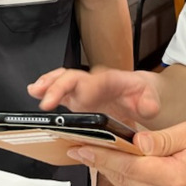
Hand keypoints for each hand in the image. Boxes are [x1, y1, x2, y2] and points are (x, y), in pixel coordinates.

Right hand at [28, 67, 160, 122]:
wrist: (139, 93)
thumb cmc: (142, 95)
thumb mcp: (151, 100)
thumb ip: (149, 104)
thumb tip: (147, 108)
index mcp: (111, 81)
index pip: (97, 81)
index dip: (85, 87)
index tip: (78, 97)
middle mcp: (94, 82)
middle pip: (74, 78)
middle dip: (58, 86)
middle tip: (45, 98)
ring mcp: (83, 89)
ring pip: (63, 80)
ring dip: (48, 84)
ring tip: (34, 90)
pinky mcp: (76, 97)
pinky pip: (59, 90)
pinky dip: (46, 90)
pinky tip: (35, 93)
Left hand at [67, 119, 185, 185]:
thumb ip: (162, 139)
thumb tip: (135, 142)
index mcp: (177, 176)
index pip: (130, 166)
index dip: (103, 156)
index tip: (82, 148)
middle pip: (126, 180)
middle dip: (102, 162)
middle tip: (80, 147)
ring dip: (112, 171)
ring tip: (94, 153)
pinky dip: (128, 178)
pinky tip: (118, 164)